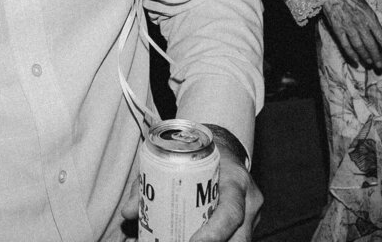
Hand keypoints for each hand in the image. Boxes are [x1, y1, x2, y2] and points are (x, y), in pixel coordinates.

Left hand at [120, 136, 259, 240]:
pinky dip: (216, 241)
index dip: (214, 232)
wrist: (226, 149)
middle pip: (239, 237)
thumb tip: (128, 211)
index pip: (231, 212)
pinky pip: (235, 238)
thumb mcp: (178, 158)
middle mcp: (249, 200)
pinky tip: (195, 240)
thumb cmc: (201, 153)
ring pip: (239, 241)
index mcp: (235, 180)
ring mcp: (252, 215)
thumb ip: (151, 182)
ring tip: (181, 240)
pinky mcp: (248, 225)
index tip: (192, 241)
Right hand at [320, 0, 381, 72]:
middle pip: (372, 45)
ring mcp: (348, 27)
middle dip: (378, 58)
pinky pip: (345, 45)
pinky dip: (351, 54)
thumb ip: (373, 20)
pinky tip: (356, 60)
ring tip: (370, 63)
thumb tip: (381, 33)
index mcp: (370, 17)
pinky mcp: (337, 29)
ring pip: (359, 47)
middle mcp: (361, 24)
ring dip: (366, 57)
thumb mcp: (366, 6)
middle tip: (381, 66)